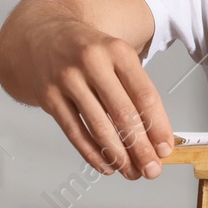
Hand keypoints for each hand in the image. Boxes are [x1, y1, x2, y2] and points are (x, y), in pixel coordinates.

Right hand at [23, 18, 172, 178]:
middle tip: (152, 169)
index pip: (144, 95)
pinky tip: (106, 165)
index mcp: (117, 51)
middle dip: (141, 148)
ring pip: (99, 128)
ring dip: (119, 156)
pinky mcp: (50, 97)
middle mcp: (92, 63)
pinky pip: (75, 133)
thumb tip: (155, 136)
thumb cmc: (88, 50)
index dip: (158, 127)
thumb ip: (136, 90)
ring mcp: (68, 80)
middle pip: (123, 115)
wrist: (42, 35)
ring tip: (131, 172)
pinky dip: (93, 154)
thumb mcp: (117, 56)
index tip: (165, 148)